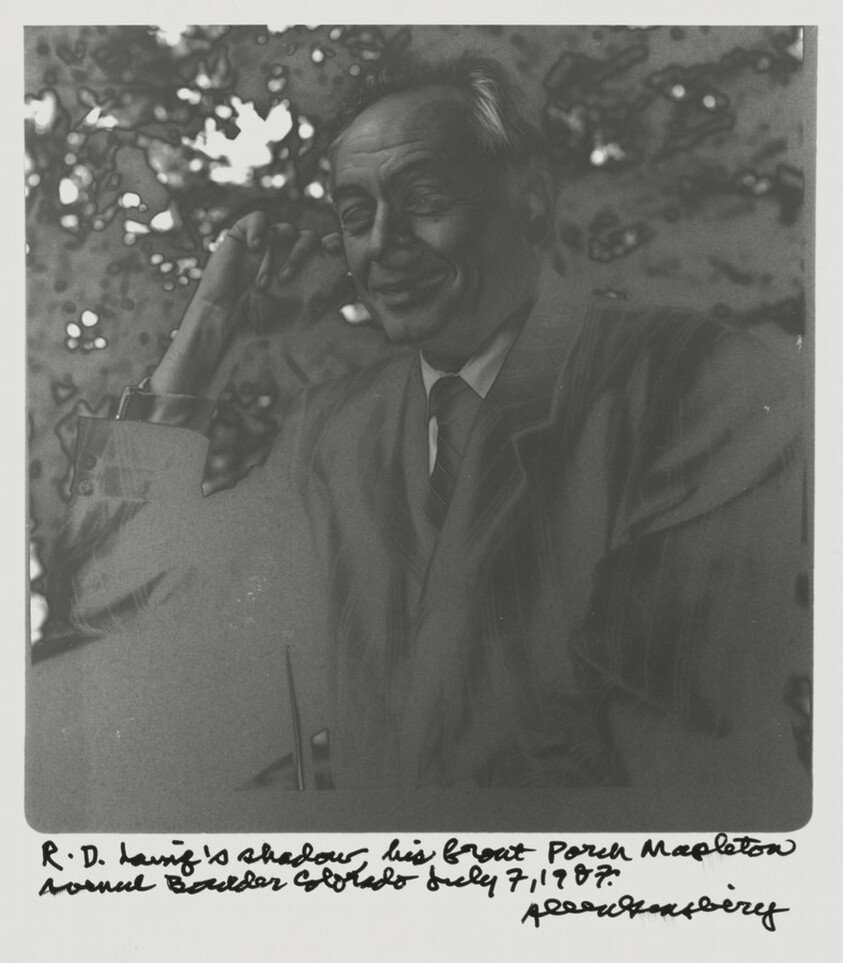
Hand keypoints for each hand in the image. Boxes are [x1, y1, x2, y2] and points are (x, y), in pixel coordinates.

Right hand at [149, 213, 354, 396]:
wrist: (228, 322)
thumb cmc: (266, 321)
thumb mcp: (308, 314)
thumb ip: (333, 299)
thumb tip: (360, 286)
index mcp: (305, 268)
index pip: (325, 248)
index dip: (336, 247)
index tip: (340, 256)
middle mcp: (287, 253)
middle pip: (311, 237)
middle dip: (314, 250)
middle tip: (316, 261)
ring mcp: (266, 244)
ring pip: (288, 230)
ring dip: (286, 254)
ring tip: (274, 282)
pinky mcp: (242, 236)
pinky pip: (257, 219)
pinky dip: (260, 230)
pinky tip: (256, 249)